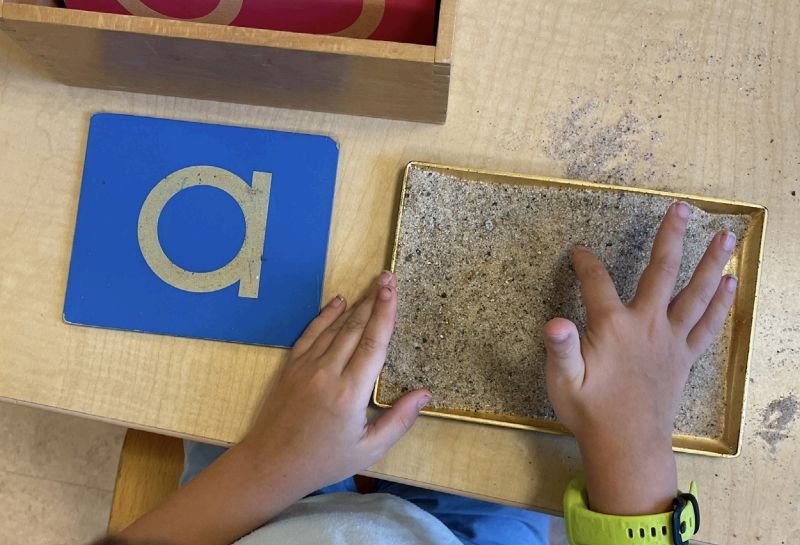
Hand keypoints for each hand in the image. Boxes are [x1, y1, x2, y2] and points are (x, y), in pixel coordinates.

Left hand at [122, 272, 429, 544]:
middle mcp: (327, 373)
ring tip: (372, 285)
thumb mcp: (369, 450)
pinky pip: (310, 333)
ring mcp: (306, 367)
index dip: (385, 313)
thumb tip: (424, 393)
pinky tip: (338, 301)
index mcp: (350, 393)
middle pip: (355, 327)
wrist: (270, 465)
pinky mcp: (290, 367)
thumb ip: (398, 420)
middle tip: (387, 276)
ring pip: (334, 327)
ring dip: (355, 304)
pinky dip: (325, 315)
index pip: (373, 343)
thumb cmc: (325, 461)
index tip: (393, 290)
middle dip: (373, 299)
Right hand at [543, 201, 737, 514]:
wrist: (626, 445)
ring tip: (726, 237)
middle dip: (670, 237)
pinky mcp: (684, 356)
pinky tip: (731, 284)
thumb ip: (560, 348)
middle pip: (662, 271)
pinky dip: (720, 304)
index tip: (580, 250)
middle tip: (681, 208)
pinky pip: (707, 325)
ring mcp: (670, 340)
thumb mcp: (563, 380)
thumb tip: (554, 321)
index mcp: (613, 327)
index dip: (586, 262)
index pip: (597, 281)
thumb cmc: (589, 411)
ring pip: (696, 294)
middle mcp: (647, 325)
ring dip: (712, 263)